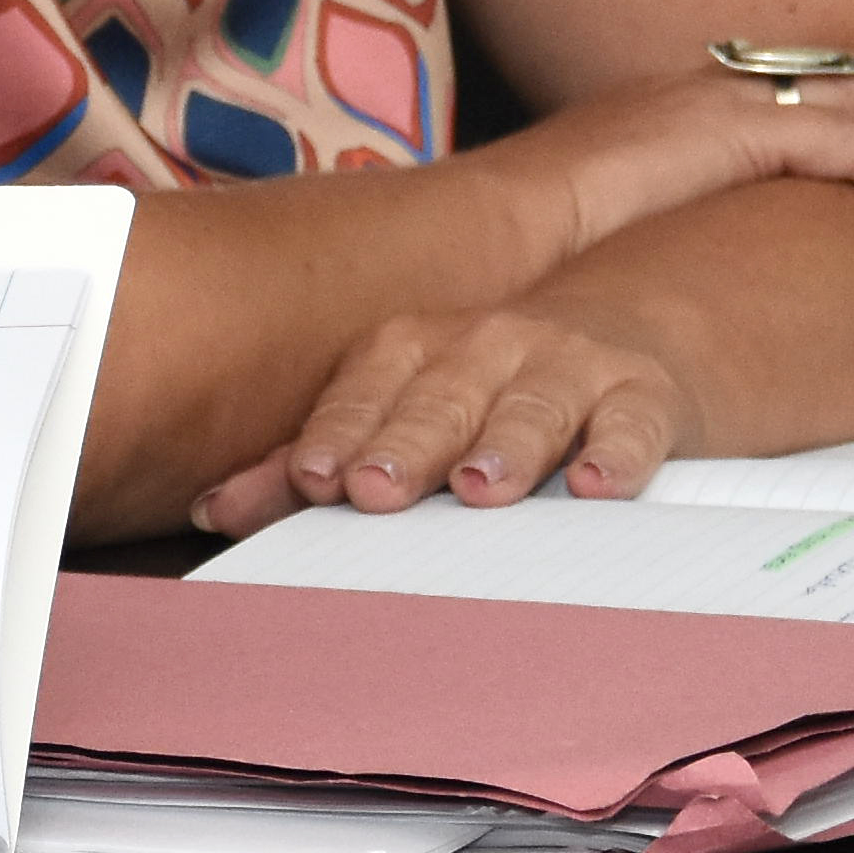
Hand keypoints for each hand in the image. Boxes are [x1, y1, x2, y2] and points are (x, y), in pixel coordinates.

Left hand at [190, 301, 703, 530]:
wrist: (626, 341)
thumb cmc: (486, 399)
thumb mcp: (405, 415)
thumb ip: (312, 464)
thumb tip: (209, 511)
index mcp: (417, 350)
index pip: (369, 388)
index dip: (340, 430)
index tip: (311, 479)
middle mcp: (488, 346)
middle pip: (441, 395)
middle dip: (405, 441)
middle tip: (374, 490)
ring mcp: (570, 367)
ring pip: (534, 406)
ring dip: (505, 446)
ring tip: (481, 486)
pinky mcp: (644, 397)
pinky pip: (632, 424)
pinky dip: (618, 452)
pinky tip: (601, 485)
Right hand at [508, 51, 853, 267]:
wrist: (469, 240)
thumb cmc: (521, 256)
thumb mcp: (617, 238)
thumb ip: (675, 241)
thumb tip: (714, 280)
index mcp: (684, 109)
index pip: (806, 80)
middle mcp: (708, 91)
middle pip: (853, 76)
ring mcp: (717, 104)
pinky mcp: (725, 132)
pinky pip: (850, 144)